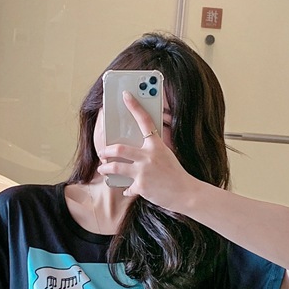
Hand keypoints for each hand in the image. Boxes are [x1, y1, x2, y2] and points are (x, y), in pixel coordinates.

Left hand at [97, 91, 189, 209]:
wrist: (185, 193)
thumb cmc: (176, 174)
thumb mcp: (166, 156)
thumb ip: (151, 151)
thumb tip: (134, 151)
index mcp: (156, 145)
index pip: (145, 121)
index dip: (135, 106)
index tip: (126, 95)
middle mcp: (149, 156)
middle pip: (119, 149)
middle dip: (107, 151)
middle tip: (103, 152)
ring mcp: (144, 172)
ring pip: (116, 167)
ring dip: (106, 168)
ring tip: (103, 168)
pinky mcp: (141, 187)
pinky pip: (127, 187)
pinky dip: (126, 189)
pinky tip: (127, 190)